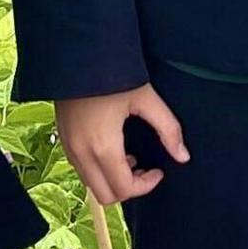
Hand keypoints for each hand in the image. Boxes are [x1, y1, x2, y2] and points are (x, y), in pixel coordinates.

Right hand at [57, 85, 188, 206]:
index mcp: (102, 146)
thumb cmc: (112, 72)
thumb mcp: (146, 98)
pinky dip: (99, 170)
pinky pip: (81, 170)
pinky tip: (113, 149)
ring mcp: (69, 148)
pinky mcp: (63, 140)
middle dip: (128, 188)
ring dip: (112, 180)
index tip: (159, 170)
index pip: (124, 189)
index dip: (146, 186)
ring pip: (91, 185)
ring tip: (130, 157)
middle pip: (105, 196)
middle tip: (144, 169)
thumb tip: (183, 156)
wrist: (77, 52)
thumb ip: (168, 129)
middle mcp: (81, 153)